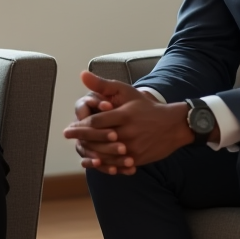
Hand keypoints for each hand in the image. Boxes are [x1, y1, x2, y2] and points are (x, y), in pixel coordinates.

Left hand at [64, 71, 192, 172]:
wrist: (172, 126)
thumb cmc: (145, 107)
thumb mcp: (126, 91)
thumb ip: (103, 84)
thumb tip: (82, 74)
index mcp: (125, 115)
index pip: (96, 122)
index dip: (80, 125)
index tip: (69, 127)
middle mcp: (128, 132)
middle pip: (99, 139)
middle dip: (80, 138)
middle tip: (67, 134)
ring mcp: (133, 148)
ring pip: (106, 154)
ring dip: (90, 152)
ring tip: (80, 148)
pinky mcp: (138, 159)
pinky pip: (117, 164)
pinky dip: (105, 164)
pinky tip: (95, 161)